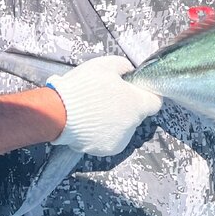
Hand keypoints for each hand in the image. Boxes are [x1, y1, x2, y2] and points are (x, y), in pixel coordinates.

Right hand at [47, 56, 161, 156]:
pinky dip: (103, 132)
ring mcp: (120, 140)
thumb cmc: (84, 86)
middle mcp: (133, 126)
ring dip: (115, 121)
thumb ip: (124, 67)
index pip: (155, 102)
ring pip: (123, 128)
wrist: (58, 112)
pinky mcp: (106, 150)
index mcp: (137, 105)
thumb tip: (129, 72)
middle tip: (107, 97)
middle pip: (136, 115)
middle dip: (127, 107)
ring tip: (95, 111)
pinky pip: (109, 138)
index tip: (134, 90)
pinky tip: (90, 123)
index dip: (146, 94)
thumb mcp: (106, 65)